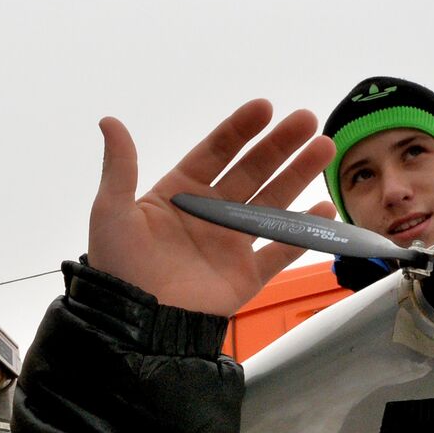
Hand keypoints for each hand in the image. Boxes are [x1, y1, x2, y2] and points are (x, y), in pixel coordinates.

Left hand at [88, 99, 335, 316]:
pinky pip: (280, 251)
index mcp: (179, 193)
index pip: (215, 153)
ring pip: (272, 203)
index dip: (239, 130)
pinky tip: (324, 210)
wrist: (136, 324)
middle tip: (308, 120)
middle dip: (280, 146)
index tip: (264, 108)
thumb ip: (120, 166)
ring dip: (298, 175)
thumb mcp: (112, 211)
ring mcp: (231, 244)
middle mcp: (210, 214)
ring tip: (324, 149)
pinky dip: (303, 233)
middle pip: (252, 171)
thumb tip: (109, 121)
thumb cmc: (120, 267)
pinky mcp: (246, 276)